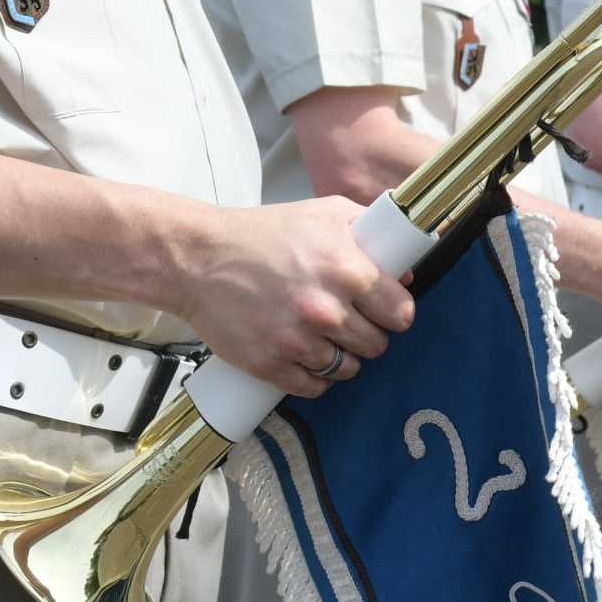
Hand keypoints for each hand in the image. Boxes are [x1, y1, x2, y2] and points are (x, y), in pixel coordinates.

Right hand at [174, 196, 415, 396]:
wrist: (197, 257)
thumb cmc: (261, 234)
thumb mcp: (324, 214)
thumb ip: (370, 234)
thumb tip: (404, 271)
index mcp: (347, 270)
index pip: (401, 313)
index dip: (395, 313)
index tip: (386, 312)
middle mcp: (325, 308)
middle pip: (377, 345)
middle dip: (368, 335)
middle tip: (350, 322)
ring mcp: (297, 340)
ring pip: (347, 369)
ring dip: (341, 357)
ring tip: (325, 338)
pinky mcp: (270, 364)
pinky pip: (314, 387)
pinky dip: (314, 377)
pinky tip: (306, 357)